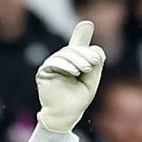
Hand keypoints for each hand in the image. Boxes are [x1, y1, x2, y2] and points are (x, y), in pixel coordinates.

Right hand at [27, 20, 104, 141]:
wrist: (66, 116)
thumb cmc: (78, 100)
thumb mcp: (91, 80)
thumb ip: (94, 65)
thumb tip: (97, 47)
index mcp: (73, 62)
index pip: (77, 45)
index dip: (82, 34)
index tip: (88, 24)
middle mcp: (62, 61)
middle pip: (73, 49)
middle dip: (85, 54)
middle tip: (95, 62)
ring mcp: (52, 65)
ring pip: (64, 54)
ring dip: (76, 59)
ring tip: (86, 69)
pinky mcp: (44, 72)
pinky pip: (54, 63)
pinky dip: (64, 65)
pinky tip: (73, 71)